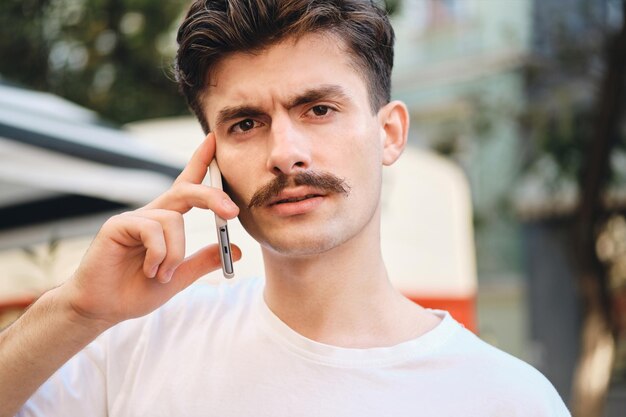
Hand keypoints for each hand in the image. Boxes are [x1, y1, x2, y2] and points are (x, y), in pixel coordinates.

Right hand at [61, 133, 240, 326]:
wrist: (102, 308)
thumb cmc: (136, 290)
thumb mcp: (180, 276)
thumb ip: (204, 261)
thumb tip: (239, 250)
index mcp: (166, 222)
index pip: (187, 185)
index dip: (200, 162)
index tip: (214, 140)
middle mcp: (152, 214)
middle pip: (186, 191)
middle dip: (212, 196)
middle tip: (232, 213)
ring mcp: (134, 218)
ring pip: (173, 220)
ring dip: (175, 253)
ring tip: (163, 274)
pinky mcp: (117, 225)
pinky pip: (152, 230)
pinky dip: (159, 254)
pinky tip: (150, 270)